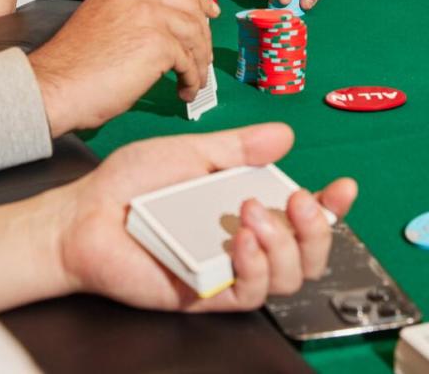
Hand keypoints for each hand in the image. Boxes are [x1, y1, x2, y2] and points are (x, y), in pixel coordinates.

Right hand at [28, 0, 219, 134]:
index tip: (211, 12)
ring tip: (192, 81)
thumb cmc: (74, 67)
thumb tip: (167, 31)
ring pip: (194, 34)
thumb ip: (133, 17)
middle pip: (190, 7)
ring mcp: (149, 15)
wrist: (55, 86)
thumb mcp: (104, 23)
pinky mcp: (158, 43)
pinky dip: (192, 78)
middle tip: (206, 56)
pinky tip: (184, 91)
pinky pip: (189, 61)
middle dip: (204, 34)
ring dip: (199, 62)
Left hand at [55, 123, 357, 310]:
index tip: (342, 187)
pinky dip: (255, 265)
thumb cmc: (131, 184)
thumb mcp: (192, 153)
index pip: (303, 213)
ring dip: (284, 244)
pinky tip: (240, 241)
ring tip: (252, 214)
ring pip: (289, 277)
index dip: (332, 206)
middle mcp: (245, 240)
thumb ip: (238, 148)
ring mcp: (229, 269)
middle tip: (299, 199)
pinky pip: (251, 293)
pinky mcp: (208, 294)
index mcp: (246, 205)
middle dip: (317, 229)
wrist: (86, 215)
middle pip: (310, 253)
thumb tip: (284, 135)